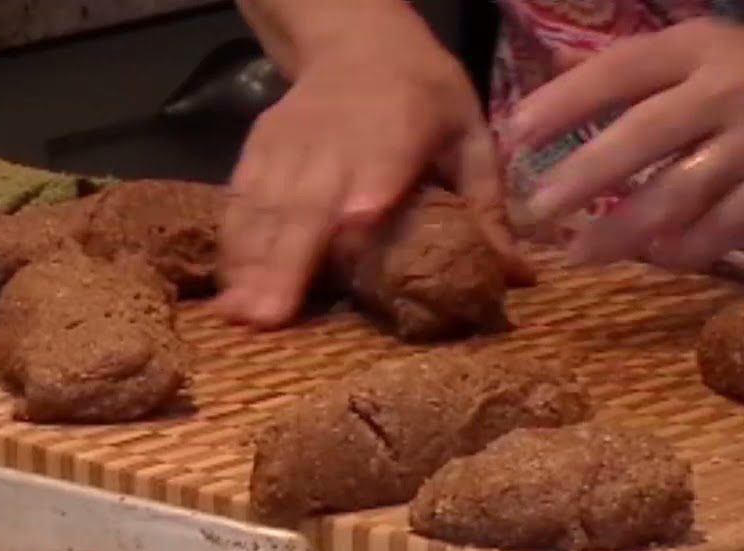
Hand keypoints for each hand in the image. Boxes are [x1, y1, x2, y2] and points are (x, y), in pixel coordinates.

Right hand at [217, 47, 531, 328]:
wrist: (356, 36)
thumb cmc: (424, 92)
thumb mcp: (469, 135)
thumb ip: (486, 205)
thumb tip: (516, 276)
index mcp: (397, 131)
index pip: (372, 182)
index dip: (356, 222)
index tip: (344, 269)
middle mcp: (335, 140)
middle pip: (305, 205)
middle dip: (284, 263)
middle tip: (267, 320)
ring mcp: (289, 144)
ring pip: (265, 206)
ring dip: (250, 263)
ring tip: (239, 317)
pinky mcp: (259, 148)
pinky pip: (242, 199)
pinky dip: (233, 242)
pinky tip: (227, 288)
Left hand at [507, 19, 743, 270]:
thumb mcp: (720, 46)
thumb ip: (648, 65)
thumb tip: (561, 75)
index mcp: (705, 49)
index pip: (619, 71)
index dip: (561, 104)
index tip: (513, 136)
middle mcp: (727, 94)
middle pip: (638, 139)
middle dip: (578, 180)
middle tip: (532, 212)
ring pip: (673, 198)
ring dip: (618, 233)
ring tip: (576, 254)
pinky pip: (715, 235)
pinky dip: (678, 252)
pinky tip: (650, 260)